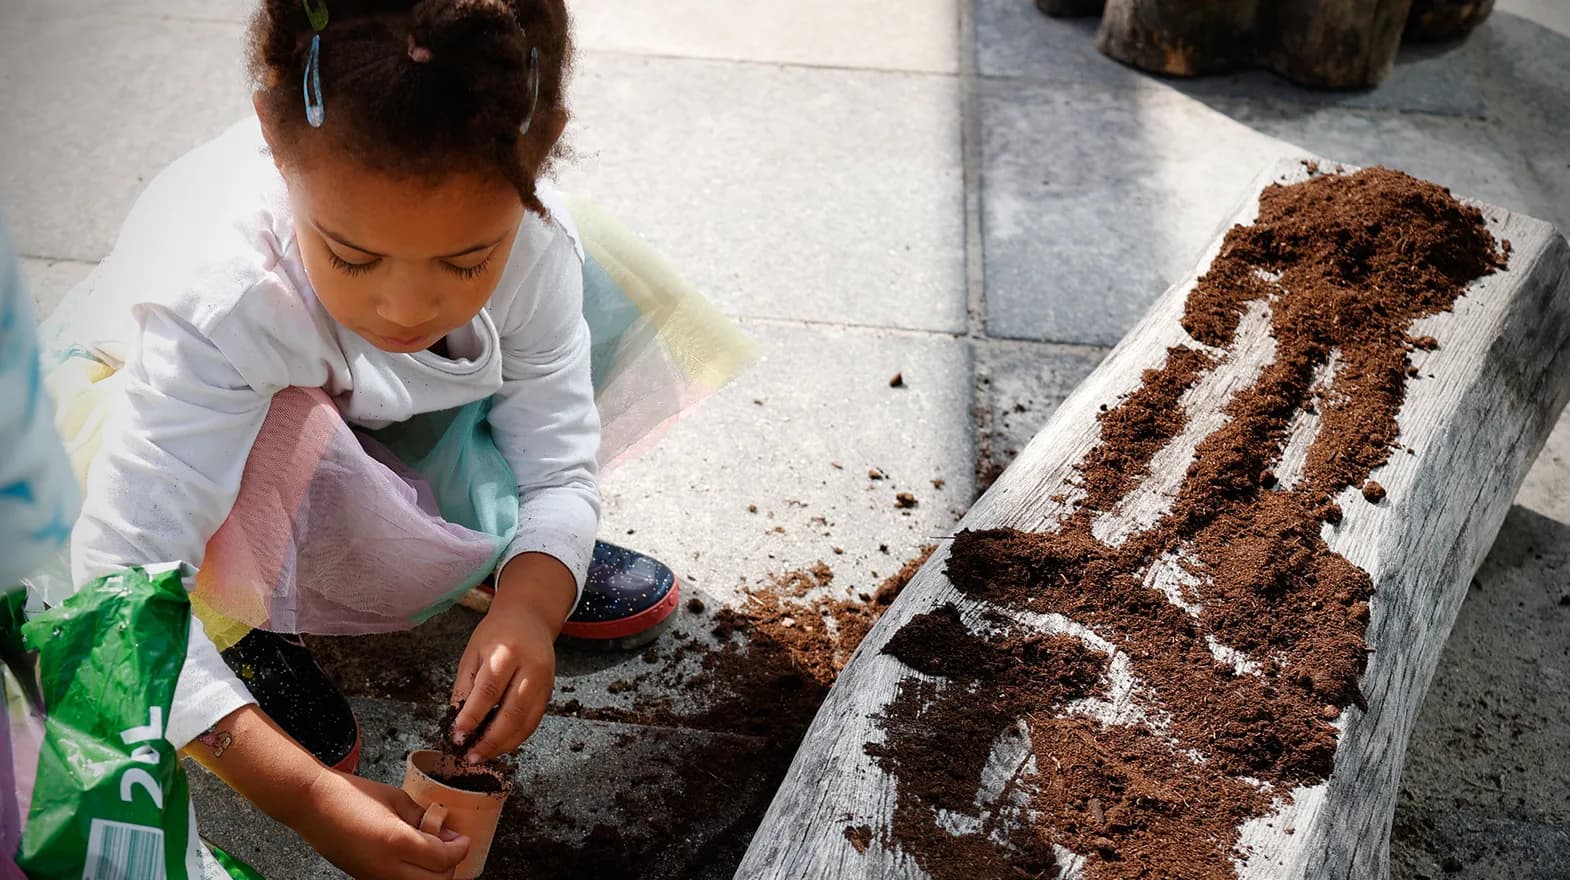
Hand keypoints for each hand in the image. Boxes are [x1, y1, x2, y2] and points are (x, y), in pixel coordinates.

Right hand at [299, 769, 469, 879]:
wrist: (312, 806)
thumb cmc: (351, 796)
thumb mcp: (396, 799)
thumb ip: (423, 817)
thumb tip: (444, 831)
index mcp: (397, 842)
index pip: (444, 859)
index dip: (460, 849)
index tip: (463, 839)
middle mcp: (386, 868)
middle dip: (451, 866)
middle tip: (452, 846)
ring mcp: (374, 878)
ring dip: (433, 873)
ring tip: (432, 850)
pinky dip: (414, 874)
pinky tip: (413, 856)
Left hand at [450, 552, 576, 761]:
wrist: (529, 618)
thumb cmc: (496, 634)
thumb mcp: (473, 654)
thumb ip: (465, 688)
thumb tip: (457, 724)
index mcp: (506, 652)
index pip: (488, 691)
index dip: (472, 717)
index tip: (457, 736)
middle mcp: (531, 667)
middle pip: (512, 712)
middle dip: (490, 740)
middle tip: (470, 756)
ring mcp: (544, 681)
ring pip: (526, 722)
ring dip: (504, 744)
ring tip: (483, 756)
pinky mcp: (550, 692)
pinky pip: (534, 721)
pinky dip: (517, 737)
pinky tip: (501, 745)